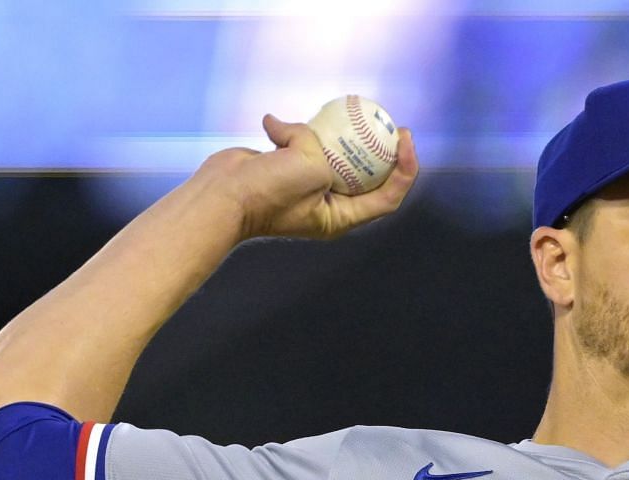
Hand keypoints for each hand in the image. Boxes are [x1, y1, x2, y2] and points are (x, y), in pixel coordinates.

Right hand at [195, 113, 418, 242]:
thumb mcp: (310, 167)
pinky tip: (278, 122)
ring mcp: (306, 186)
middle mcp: (327, 204)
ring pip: (333, 156)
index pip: (387, 197)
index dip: (404, 171)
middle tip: (390, 123)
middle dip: (381, 150)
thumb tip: (285, 128)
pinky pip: (301, 145)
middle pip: (366, 176)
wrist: (222, 195)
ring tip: (350, 112)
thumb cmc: (269, 192)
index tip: (405, 141)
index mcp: (341, 217)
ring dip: (338, 135)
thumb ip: (315, 145)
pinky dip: (293, 130)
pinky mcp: (283, 169)